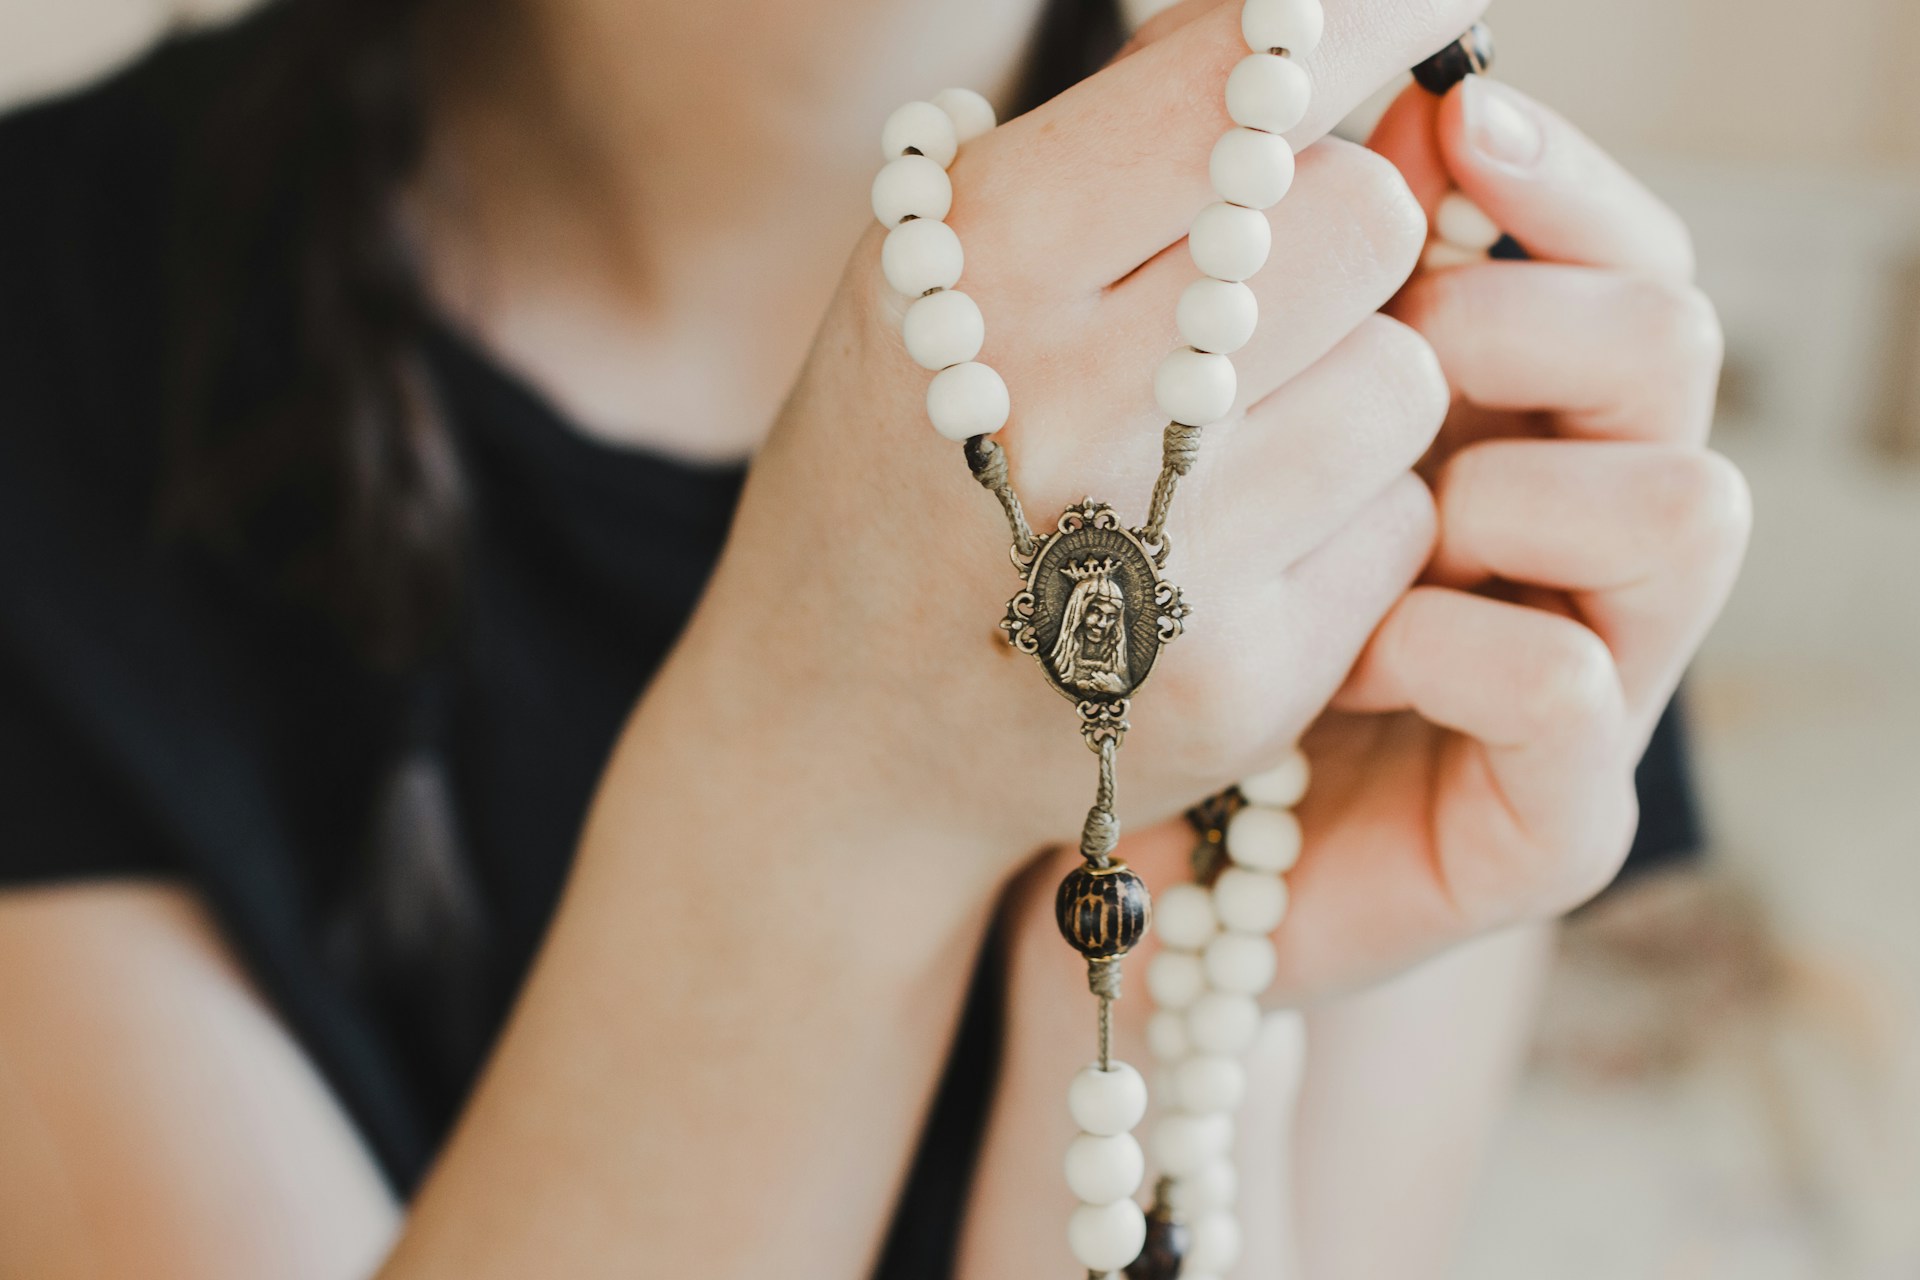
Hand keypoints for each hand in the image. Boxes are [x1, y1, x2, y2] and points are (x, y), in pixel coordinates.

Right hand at [648, 0, 1494, 884]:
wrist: (833, 728)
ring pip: (1406, 378)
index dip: (1371, 18)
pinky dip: (1348, 523)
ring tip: (1234, 446)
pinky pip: (1399, 524)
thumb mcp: (930, 274)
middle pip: (1367, 219)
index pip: (1248, 82)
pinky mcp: (1231, 682)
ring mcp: (1153, 557)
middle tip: (1278, 284)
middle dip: (1350, 232)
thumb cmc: (894, 468)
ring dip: (1354, 388)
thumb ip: (1107, 144)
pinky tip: (1239, 555)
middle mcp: (1065, 400)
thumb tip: (1300, 32)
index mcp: (981, 257)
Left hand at [960, 71, 1747, 1279]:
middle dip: (1516, 314)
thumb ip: (1266, 254)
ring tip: (1373, 514)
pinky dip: (1461, 647)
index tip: (1455, 112)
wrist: (1070, 821)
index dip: (1548, 175)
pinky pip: (1568, 690)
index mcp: (1506, 405)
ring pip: (1683, 505)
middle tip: (1391, 336)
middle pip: (1668, 343)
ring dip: (1508, 484)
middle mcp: (1573, 525)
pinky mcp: (1557, 818)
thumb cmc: (1120, 593)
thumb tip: (1340, 75)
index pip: (1611, 246)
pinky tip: (1355, 658)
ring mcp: (1587, 671)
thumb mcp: (1176, 404)